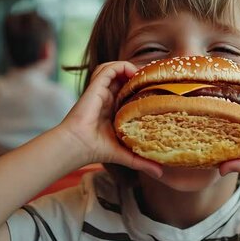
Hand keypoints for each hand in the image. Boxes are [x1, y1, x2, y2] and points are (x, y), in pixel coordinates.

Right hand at [59, 61, 161, 177]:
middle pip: (122, 77)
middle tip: (153, 80)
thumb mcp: (126, 154)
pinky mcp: (96, 87)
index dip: (140, 87)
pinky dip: (121, 66)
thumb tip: (161, 173)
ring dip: (129, 67)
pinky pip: (108, 69)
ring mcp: (101, 91)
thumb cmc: (97, 150)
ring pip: (114, 69)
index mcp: (113, 110)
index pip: (127, 91)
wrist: (78, 146)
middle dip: (137, 75)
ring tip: (143, 75)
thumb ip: (142, 161)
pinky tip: (133, 74)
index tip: (157, 90)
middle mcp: (107, 98)